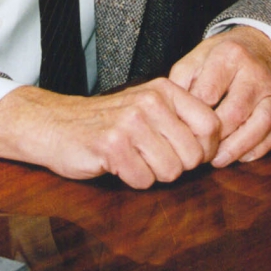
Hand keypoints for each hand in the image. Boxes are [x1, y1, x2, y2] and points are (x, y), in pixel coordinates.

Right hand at [0, 78, 220, 188]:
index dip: (205, 150)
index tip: (183, 153)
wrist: (54, 124)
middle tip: (150, 157)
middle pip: (194, 156)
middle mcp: (150, 101)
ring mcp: (131, 122)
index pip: (211, 126)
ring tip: (132, 158)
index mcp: (164, 90)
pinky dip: (131, 180)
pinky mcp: (112, 145)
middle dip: (176, 166)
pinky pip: (143, 180)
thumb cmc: (106, 121)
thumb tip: (215, 149)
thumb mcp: (147, 108)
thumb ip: (180, 120)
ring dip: (152, 174)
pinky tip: (115, 164)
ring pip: (171, 172)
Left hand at [168, 26, 270, 167]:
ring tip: (217, 159)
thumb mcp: (196, 57)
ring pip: (260, 125)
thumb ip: (182, 80)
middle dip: (216, 136)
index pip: (209, 92)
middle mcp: (254, 73)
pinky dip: (259, 149)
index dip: (194, 114)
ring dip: (237, 147)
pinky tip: (241, 156)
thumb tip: (173, 110)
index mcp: (229, 56)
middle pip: (235, 112)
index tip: (183, 128)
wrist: (258, 44)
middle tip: (198, 150)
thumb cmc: (221, 55)